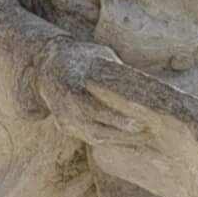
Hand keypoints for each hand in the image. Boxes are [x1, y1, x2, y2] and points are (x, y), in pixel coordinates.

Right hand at [37, 43, 152, 151]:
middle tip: (150, 134)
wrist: (47, 66)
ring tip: (145, 139)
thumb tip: (144, 87)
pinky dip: (111, 139)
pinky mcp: (66, 127)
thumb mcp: (100, 56)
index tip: (140, 122)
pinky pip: (90, 137)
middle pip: (96, 130)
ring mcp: (64, 120)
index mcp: (71, 88)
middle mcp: (65, 109)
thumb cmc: (81, 57)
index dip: (118, 119)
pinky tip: (130, 139)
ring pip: (94, 137)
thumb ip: (117, 72)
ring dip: (120, 140)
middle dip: (124, 135)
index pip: (95, 109)